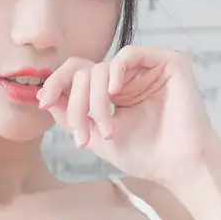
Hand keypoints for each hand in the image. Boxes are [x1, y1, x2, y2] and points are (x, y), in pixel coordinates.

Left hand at [35, 45, 217, 191]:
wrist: (178, 166)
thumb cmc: (146, 155)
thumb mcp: (98, 136)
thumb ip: (73, 115)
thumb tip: (45, 97)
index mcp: (116, 90)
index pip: (79, 74)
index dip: (57, 84)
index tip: (42, 102)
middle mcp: (130, 76)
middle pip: (85, 70)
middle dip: (76, 102)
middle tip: (83, 132)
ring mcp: (149, 68)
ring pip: (102, 66)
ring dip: (95, 99)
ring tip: (104, 127)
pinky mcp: (169, 62)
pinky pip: (130, 53)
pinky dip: (116, 70)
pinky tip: (114, 92)